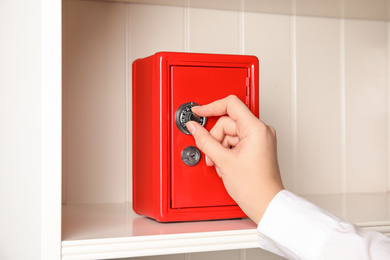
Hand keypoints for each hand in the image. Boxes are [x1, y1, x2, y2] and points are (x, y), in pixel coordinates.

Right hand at [186, 95, 283, 223]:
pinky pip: (235, 142)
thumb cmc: (254, 187)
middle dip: (215, 139)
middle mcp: (260, 131)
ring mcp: (259, 139)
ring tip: (220, 164)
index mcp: (256, 129)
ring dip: (219, 147)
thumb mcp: (223, 161)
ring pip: (229, 134)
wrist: (265, 204)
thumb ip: (205, 141)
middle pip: (227, 123)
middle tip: (212, 155)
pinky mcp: (256, 147)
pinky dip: (226, 152)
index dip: (211, 107)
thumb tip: (194, 127)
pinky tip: (225, 164)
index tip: (199, 111)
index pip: (231, 105)